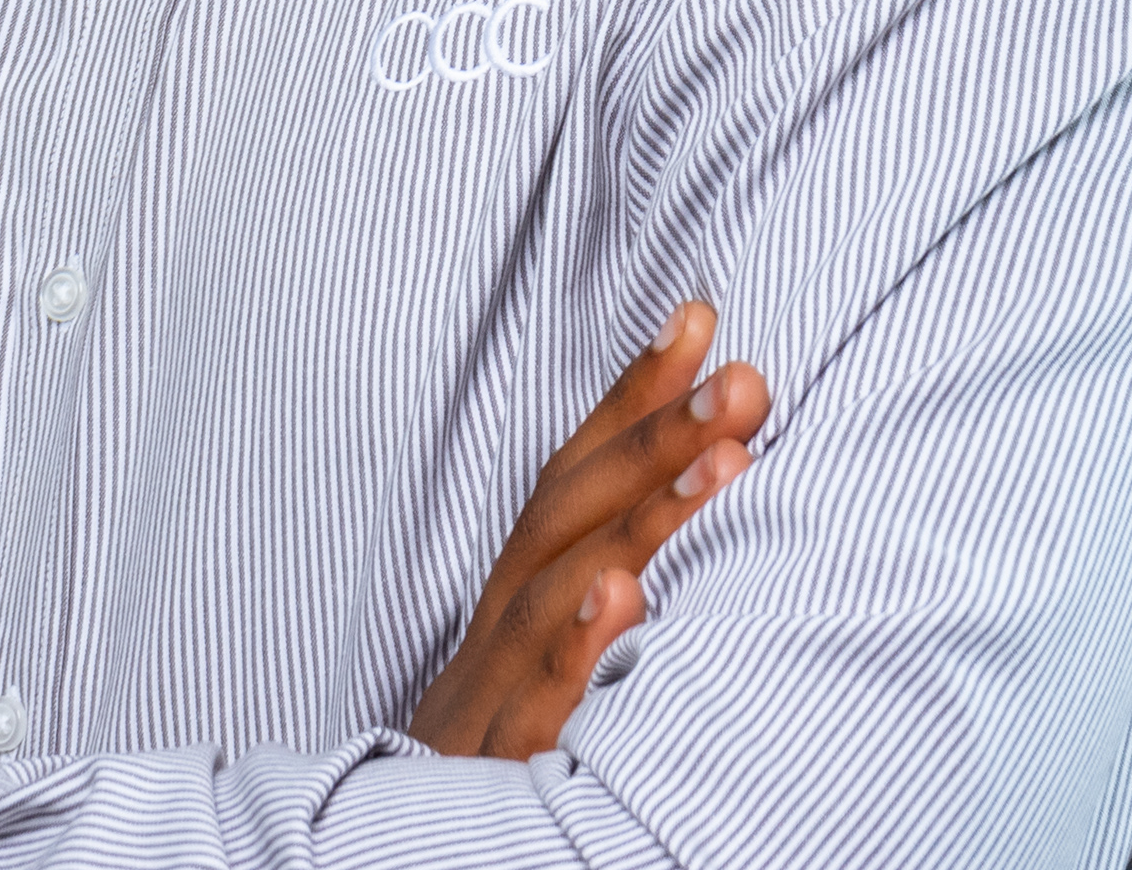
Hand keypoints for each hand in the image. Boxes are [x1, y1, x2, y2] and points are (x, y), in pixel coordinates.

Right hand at [407, 301, 769, 760]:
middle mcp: (501, 627)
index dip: (633, 394)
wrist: (387, 869)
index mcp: (516, 598)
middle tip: (744, 373)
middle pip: (573, 511)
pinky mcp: (499, 765)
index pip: (575, 476)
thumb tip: (669, 528)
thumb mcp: (539, 671)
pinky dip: (577, 646)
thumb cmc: (490, 763)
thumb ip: (592, 591)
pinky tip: (625, 600)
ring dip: (645, 515)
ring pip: (562, 587)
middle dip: (659, 431)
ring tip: (726, 456)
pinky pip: (541, 705)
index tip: (702, 317)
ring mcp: (496, 693)